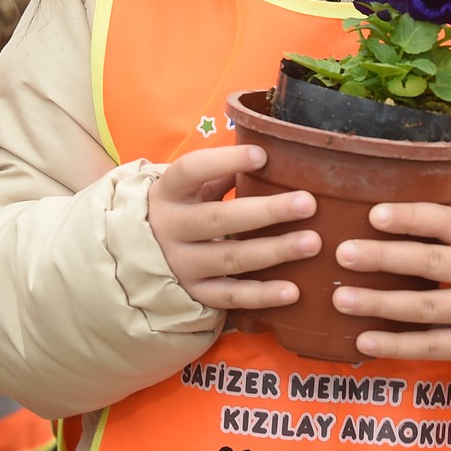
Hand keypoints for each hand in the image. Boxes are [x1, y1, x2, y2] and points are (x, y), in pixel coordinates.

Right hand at [149, 144, 320, 312]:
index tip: (263, 155)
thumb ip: (220, 172)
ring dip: (274, 251)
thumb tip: (269, 153)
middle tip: (308, 203)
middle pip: (220, 218)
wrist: (138, 257)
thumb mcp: (189, 188)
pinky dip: (262, 295)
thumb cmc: (180, 209)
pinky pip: (231, 296)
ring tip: (312, 243)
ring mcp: (181, 265)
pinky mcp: (195, 294)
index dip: (225, 160)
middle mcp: (171, 229)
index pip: (191, 170)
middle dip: (268, 211)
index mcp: (169, 192)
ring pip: (231, 258)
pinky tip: (293, 291)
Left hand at [333, 203, 450, 363]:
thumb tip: (379, 213)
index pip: (447, 222)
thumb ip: (446, 230)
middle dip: (384, 257)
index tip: (373, 214)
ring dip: (379, 303)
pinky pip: (431, 346)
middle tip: (344, 253)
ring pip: (426, 307)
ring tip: (341, 299)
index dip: (410, 217)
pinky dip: (395, 344)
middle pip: (431, 263)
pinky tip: (363, 340)